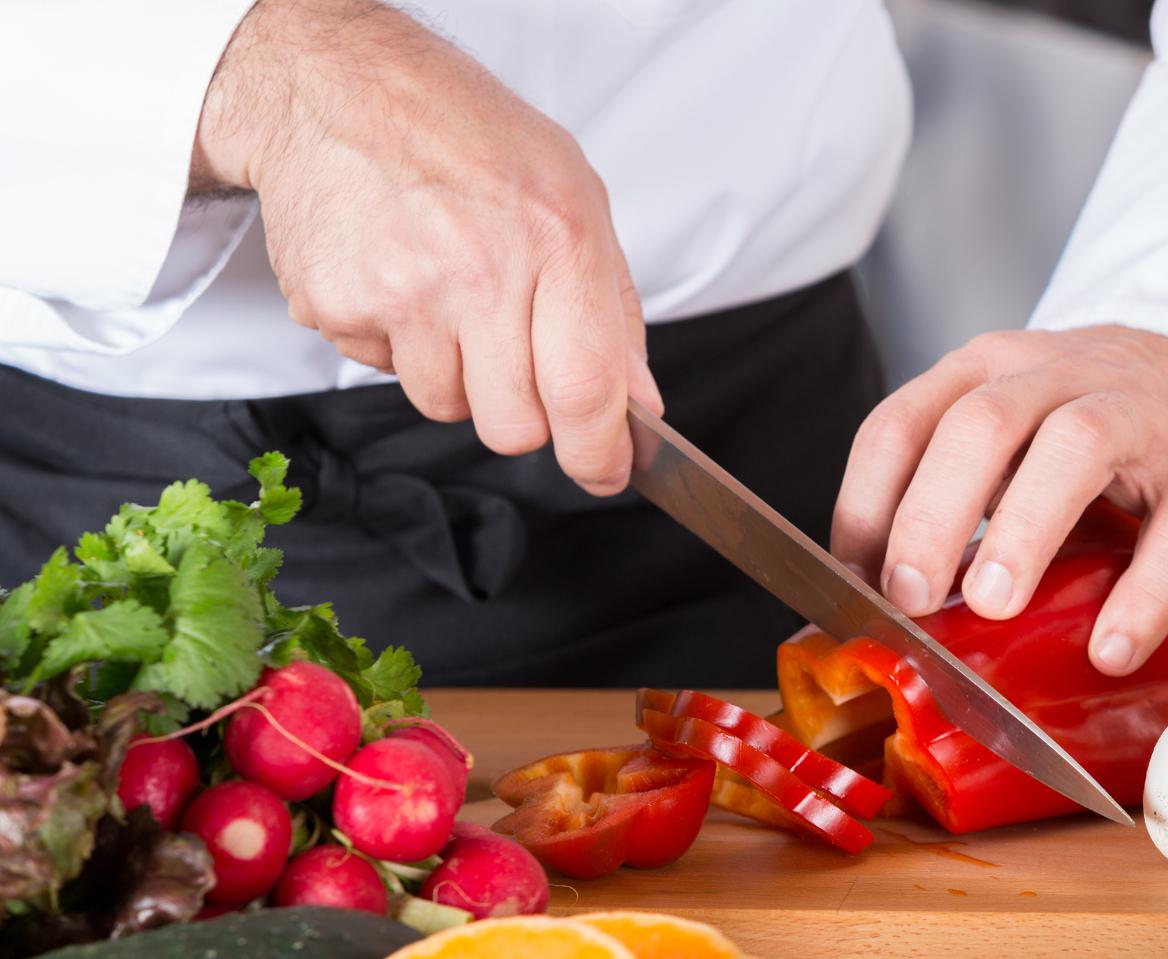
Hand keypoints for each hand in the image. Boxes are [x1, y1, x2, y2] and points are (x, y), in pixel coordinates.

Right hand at [191, 0, 661, 493]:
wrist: (339, 88)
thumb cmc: (466, 133)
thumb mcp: (575, 194)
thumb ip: (613, 306)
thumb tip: (638, 400)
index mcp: (556, 240)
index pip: (587, 389)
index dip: (601, 453)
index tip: (607, 470)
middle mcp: (479, 273)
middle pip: (514, 426)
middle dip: (526, 416)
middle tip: (517, 360)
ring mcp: (402, 294)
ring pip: (446, 407)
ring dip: (458, 376)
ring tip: (451, 298)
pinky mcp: (337, 306)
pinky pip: (382, 371)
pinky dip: (396, 343)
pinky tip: (400, 279)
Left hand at [832, 326, 1167, 675]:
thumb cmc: (1089, 426)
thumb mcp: (1009, 436)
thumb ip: (952, 496)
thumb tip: (882, 604)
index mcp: (987, 371)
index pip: (901, 422)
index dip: (868, 505)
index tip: (857, 583)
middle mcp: (1057, 377)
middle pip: (982, 423)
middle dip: (933, 513)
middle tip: (912, 596)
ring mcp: (1141, 417)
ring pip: (1077, 446)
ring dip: (1025, 528)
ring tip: (994, 606)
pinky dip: (1143, 593)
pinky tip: (1111, 648)